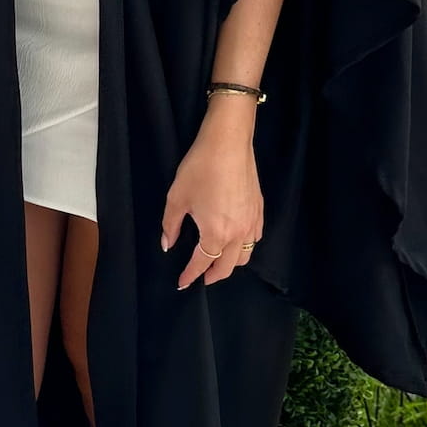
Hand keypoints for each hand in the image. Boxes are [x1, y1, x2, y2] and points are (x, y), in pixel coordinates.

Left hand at [160, 102, 262, 288]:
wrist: (228, 143)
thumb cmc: (200, 168)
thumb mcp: (177, 198)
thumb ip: (171, 226)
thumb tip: (168, 244)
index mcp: (215, 234)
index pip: (202, 264)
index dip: (190, 275)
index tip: (182, 283)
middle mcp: (237, 234)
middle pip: (228, 267)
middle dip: (213, 276)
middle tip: (201, 278)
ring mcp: (252, 222)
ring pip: (246, 255)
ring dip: (231, 263)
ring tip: (218, 261)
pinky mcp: (259, 210)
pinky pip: (255, 238)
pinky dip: (245, 246)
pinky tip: (236, 240)